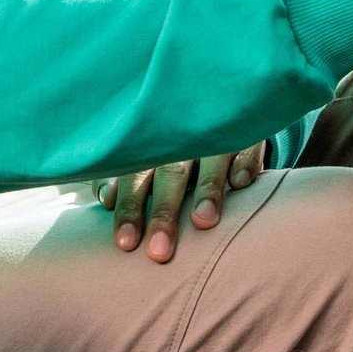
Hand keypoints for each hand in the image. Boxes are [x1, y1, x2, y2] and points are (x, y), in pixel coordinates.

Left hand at [93, 142, 270, 262]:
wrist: (216, 99)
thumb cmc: (172, 143)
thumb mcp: (146, 153)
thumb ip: (122, 174)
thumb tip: (105, 198)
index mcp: (151, 144)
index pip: (134, 177)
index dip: (129, 209)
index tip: (126, 244)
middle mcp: (181, 137)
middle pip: (169, 175)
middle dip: (164, 213)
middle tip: (159, 252)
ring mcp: (216, 131)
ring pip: (209, 157)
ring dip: (206, 189)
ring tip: (202, 221)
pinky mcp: (247, 130)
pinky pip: (247, 143)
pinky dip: (244, 161)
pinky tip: (240, 183)